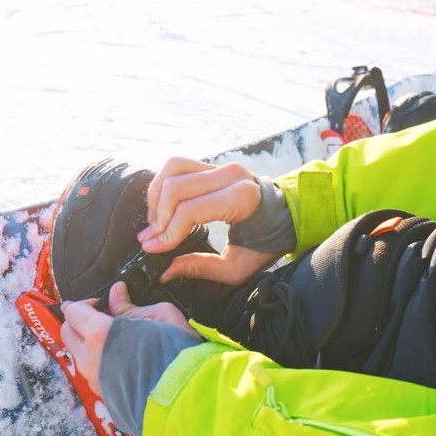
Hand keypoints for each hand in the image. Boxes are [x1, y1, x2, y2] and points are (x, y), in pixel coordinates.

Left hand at [61, 282, 198, 395]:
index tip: (99, 303)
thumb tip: (116, 293)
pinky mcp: (103, 395)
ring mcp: (94, 380)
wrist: (187, 394)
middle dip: (78, 322)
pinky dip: (98, 361)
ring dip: (87, 343)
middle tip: (100, 318)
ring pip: (77, 354)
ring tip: (113, 339)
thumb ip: (130, 306)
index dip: (84, 303)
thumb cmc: (175, 352)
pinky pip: (91, 372)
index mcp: (99, 334)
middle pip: (67, 333)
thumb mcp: (158, 315)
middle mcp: (89, 359)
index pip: (73, 312)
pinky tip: (119, 358)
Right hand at [136, 157, 282, 285]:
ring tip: (154, 221)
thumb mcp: (237, 268)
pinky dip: (164, 184)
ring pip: (173, 168)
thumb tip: (166, 271)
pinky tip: (162, 207)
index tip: (152, 248)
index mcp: (242, 199)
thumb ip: (201, 268)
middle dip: (157, 216)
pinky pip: (179, 165)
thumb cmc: (264, 245)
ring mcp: (222, 165)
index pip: (189, 211)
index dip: (166, 232)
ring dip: (156, 196)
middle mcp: (231, 175)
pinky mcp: (214, 164)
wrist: (285, 218)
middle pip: (175, 187)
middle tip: (151, 239)